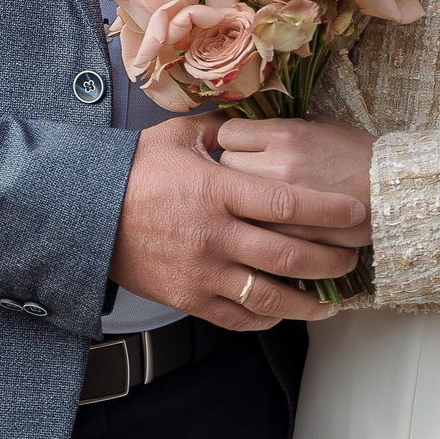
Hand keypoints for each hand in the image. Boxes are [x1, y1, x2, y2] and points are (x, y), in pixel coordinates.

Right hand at [111, 114, 364, 329]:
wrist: (84, 215)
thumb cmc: (132, 172)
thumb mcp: (176, 137)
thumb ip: (219, 129)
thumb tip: (250, 120)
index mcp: (217, 190)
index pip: (288, 205)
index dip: (329, 212)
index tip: (355, 213)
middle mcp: (214, 235)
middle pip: (289, 256)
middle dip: (330, 261)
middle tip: (353, 257)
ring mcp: (202, 272)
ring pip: (269, 297)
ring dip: (308, 302)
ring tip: (332, 300)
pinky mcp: (188, 298)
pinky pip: (237, 317)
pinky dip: (266, 318)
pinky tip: (283, 312)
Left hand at [212, 117, 375, 247]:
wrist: (396, 193)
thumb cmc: (361, 156)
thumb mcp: (323, 126)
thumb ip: (285, 126)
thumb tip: (255, 127)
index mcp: (286, 133)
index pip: (228, 133)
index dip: (232, 142)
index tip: (241, 149)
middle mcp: (278, 164)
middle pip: (224, 167)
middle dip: (231, 172)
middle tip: (246, 178)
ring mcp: (283, 203)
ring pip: (234, 202)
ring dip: (240, 203)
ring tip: (255, 204)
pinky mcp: (292, 234)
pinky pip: (255, 230)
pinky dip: (258, 228)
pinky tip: (270, 225)